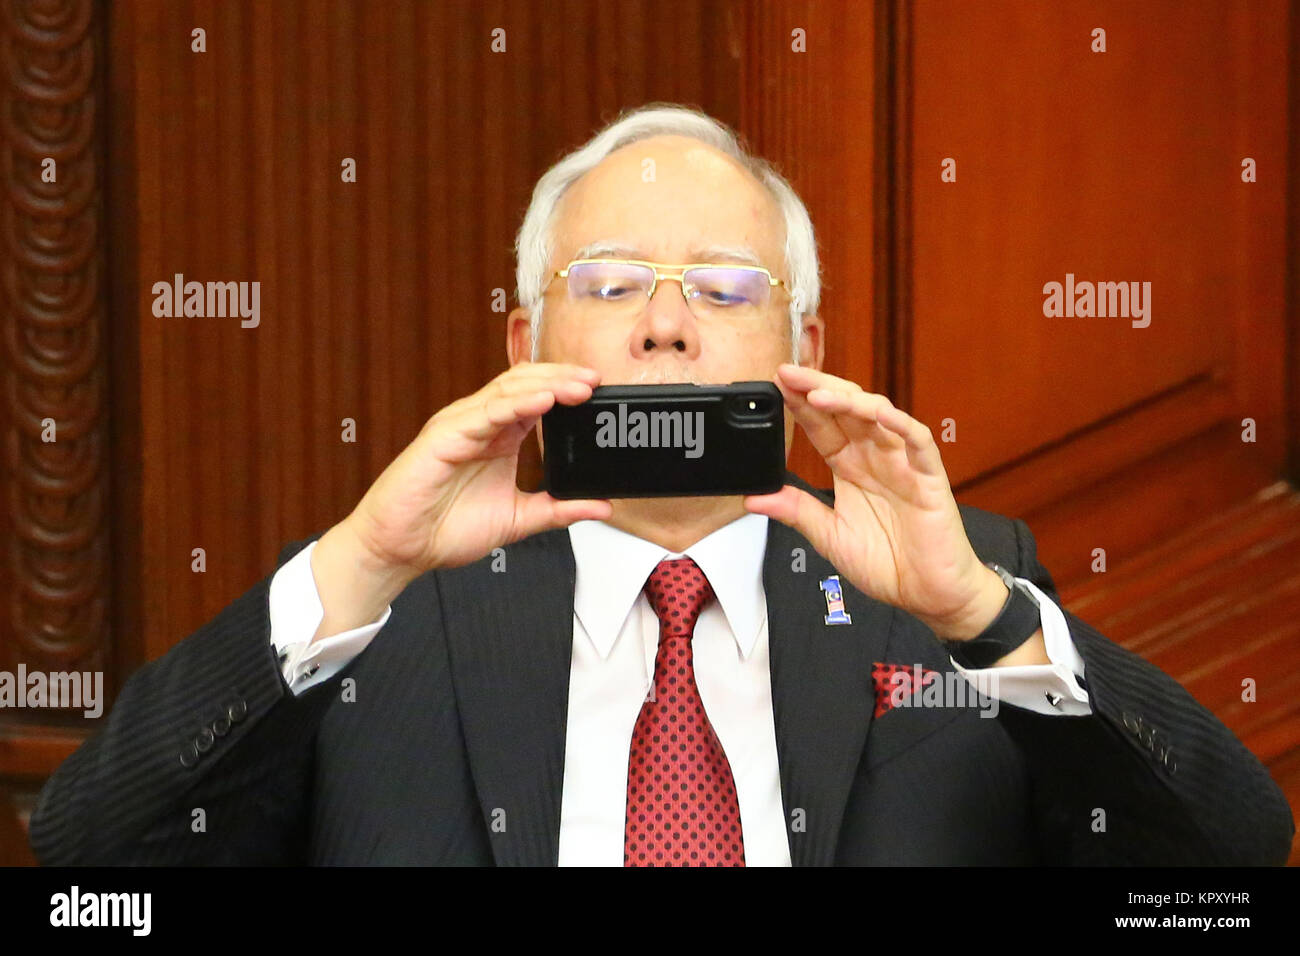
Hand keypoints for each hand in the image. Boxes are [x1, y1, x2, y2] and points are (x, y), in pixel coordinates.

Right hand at [343, 362, 612, 579]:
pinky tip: (543, 401)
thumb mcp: (518, 519)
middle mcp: (480, 424)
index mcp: (499, 437)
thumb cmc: (444, 529)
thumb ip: (558, 510)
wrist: (401, 550)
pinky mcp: (443, 437)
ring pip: (508, 390)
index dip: (568, 389)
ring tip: (579, 386)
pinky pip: (484, 413)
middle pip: (525, 383)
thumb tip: (601, 506)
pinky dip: (516, 404)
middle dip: (563, 378)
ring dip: (547, 384)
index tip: (601, 391)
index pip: (538, 397)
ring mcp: (461, 426)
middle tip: (596, 380)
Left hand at [743, 363, 1006, 638]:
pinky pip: (917, 442)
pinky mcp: (929, 477)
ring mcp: (903, 464)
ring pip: (878, 417)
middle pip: (846, 411)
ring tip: (817, 395)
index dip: (800, 405)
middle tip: (788, 373)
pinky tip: (879, 413)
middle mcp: (875, 458)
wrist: (929, 594)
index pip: (822, 427)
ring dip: (849, 401)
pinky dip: (899, 424)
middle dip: (817, 388)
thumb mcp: (829, 537)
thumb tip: (753, 499)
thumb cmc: (887, 564)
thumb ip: (797, 512)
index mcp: (850, 468)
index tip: (775, 385)